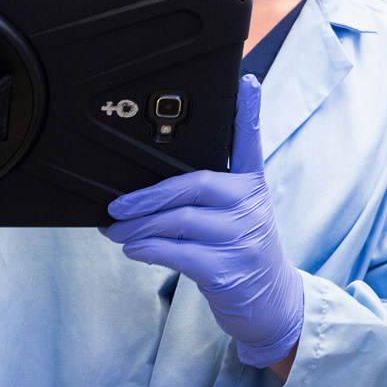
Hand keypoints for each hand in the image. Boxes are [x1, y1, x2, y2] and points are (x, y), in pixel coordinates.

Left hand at [104, 75, 303, 367]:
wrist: (271, 304)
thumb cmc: (241, 254)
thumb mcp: (238, 217)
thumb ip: (207, 198)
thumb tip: (144, 192)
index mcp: (253, 187)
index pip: (252, 143)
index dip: (250, 111)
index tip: (247, 82)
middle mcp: (252, 207)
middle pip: (195, 185)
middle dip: (147, 196)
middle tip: (115, 205)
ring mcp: (243, 239)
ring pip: (180, 221)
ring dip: (138, 227)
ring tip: (116, 231)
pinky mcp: (229, 271)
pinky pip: (178, 253)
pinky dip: (149, 249)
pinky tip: (134, 249)